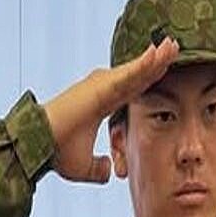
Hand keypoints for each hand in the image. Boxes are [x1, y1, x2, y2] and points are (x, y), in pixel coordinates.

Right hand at [42, 38, 178, 182]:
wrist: (41, 147)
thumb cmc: (57, 153)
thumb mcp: (84, 166)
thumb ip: (98, 168)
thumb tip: (109, 171)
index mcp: (100, 104)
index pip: (131, 89)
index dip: (148, 79)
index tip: (164, 69)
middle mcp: (101, 90)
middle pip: (136, 75)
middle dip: (156, 62)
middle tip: (173, 48)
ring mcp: (101, 86)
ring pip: (135, 70)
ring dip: (155, 58)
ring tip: (172, 45)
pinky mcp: (100, 86)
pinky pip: (128, 74)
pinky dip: (144, 64)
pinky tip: (159, 53)